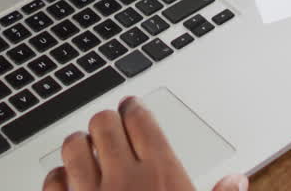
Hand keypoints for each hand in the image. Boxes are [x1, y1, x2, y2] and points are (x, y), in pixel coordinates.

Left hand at [43, 96, 247, 190]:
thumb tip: (237, 182)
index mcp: (161, 174)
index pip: (140, 119)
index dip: (134, 109)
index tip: (132, 110)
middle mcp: (122, 178)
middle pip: (104, 123)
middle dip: (107, 123)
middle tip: (111, 128)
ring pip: (74, 145)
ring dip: (80, 144)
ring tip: (88, 149)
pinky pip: (53, 179)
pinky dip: (59, 176)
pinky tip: (70, 182)